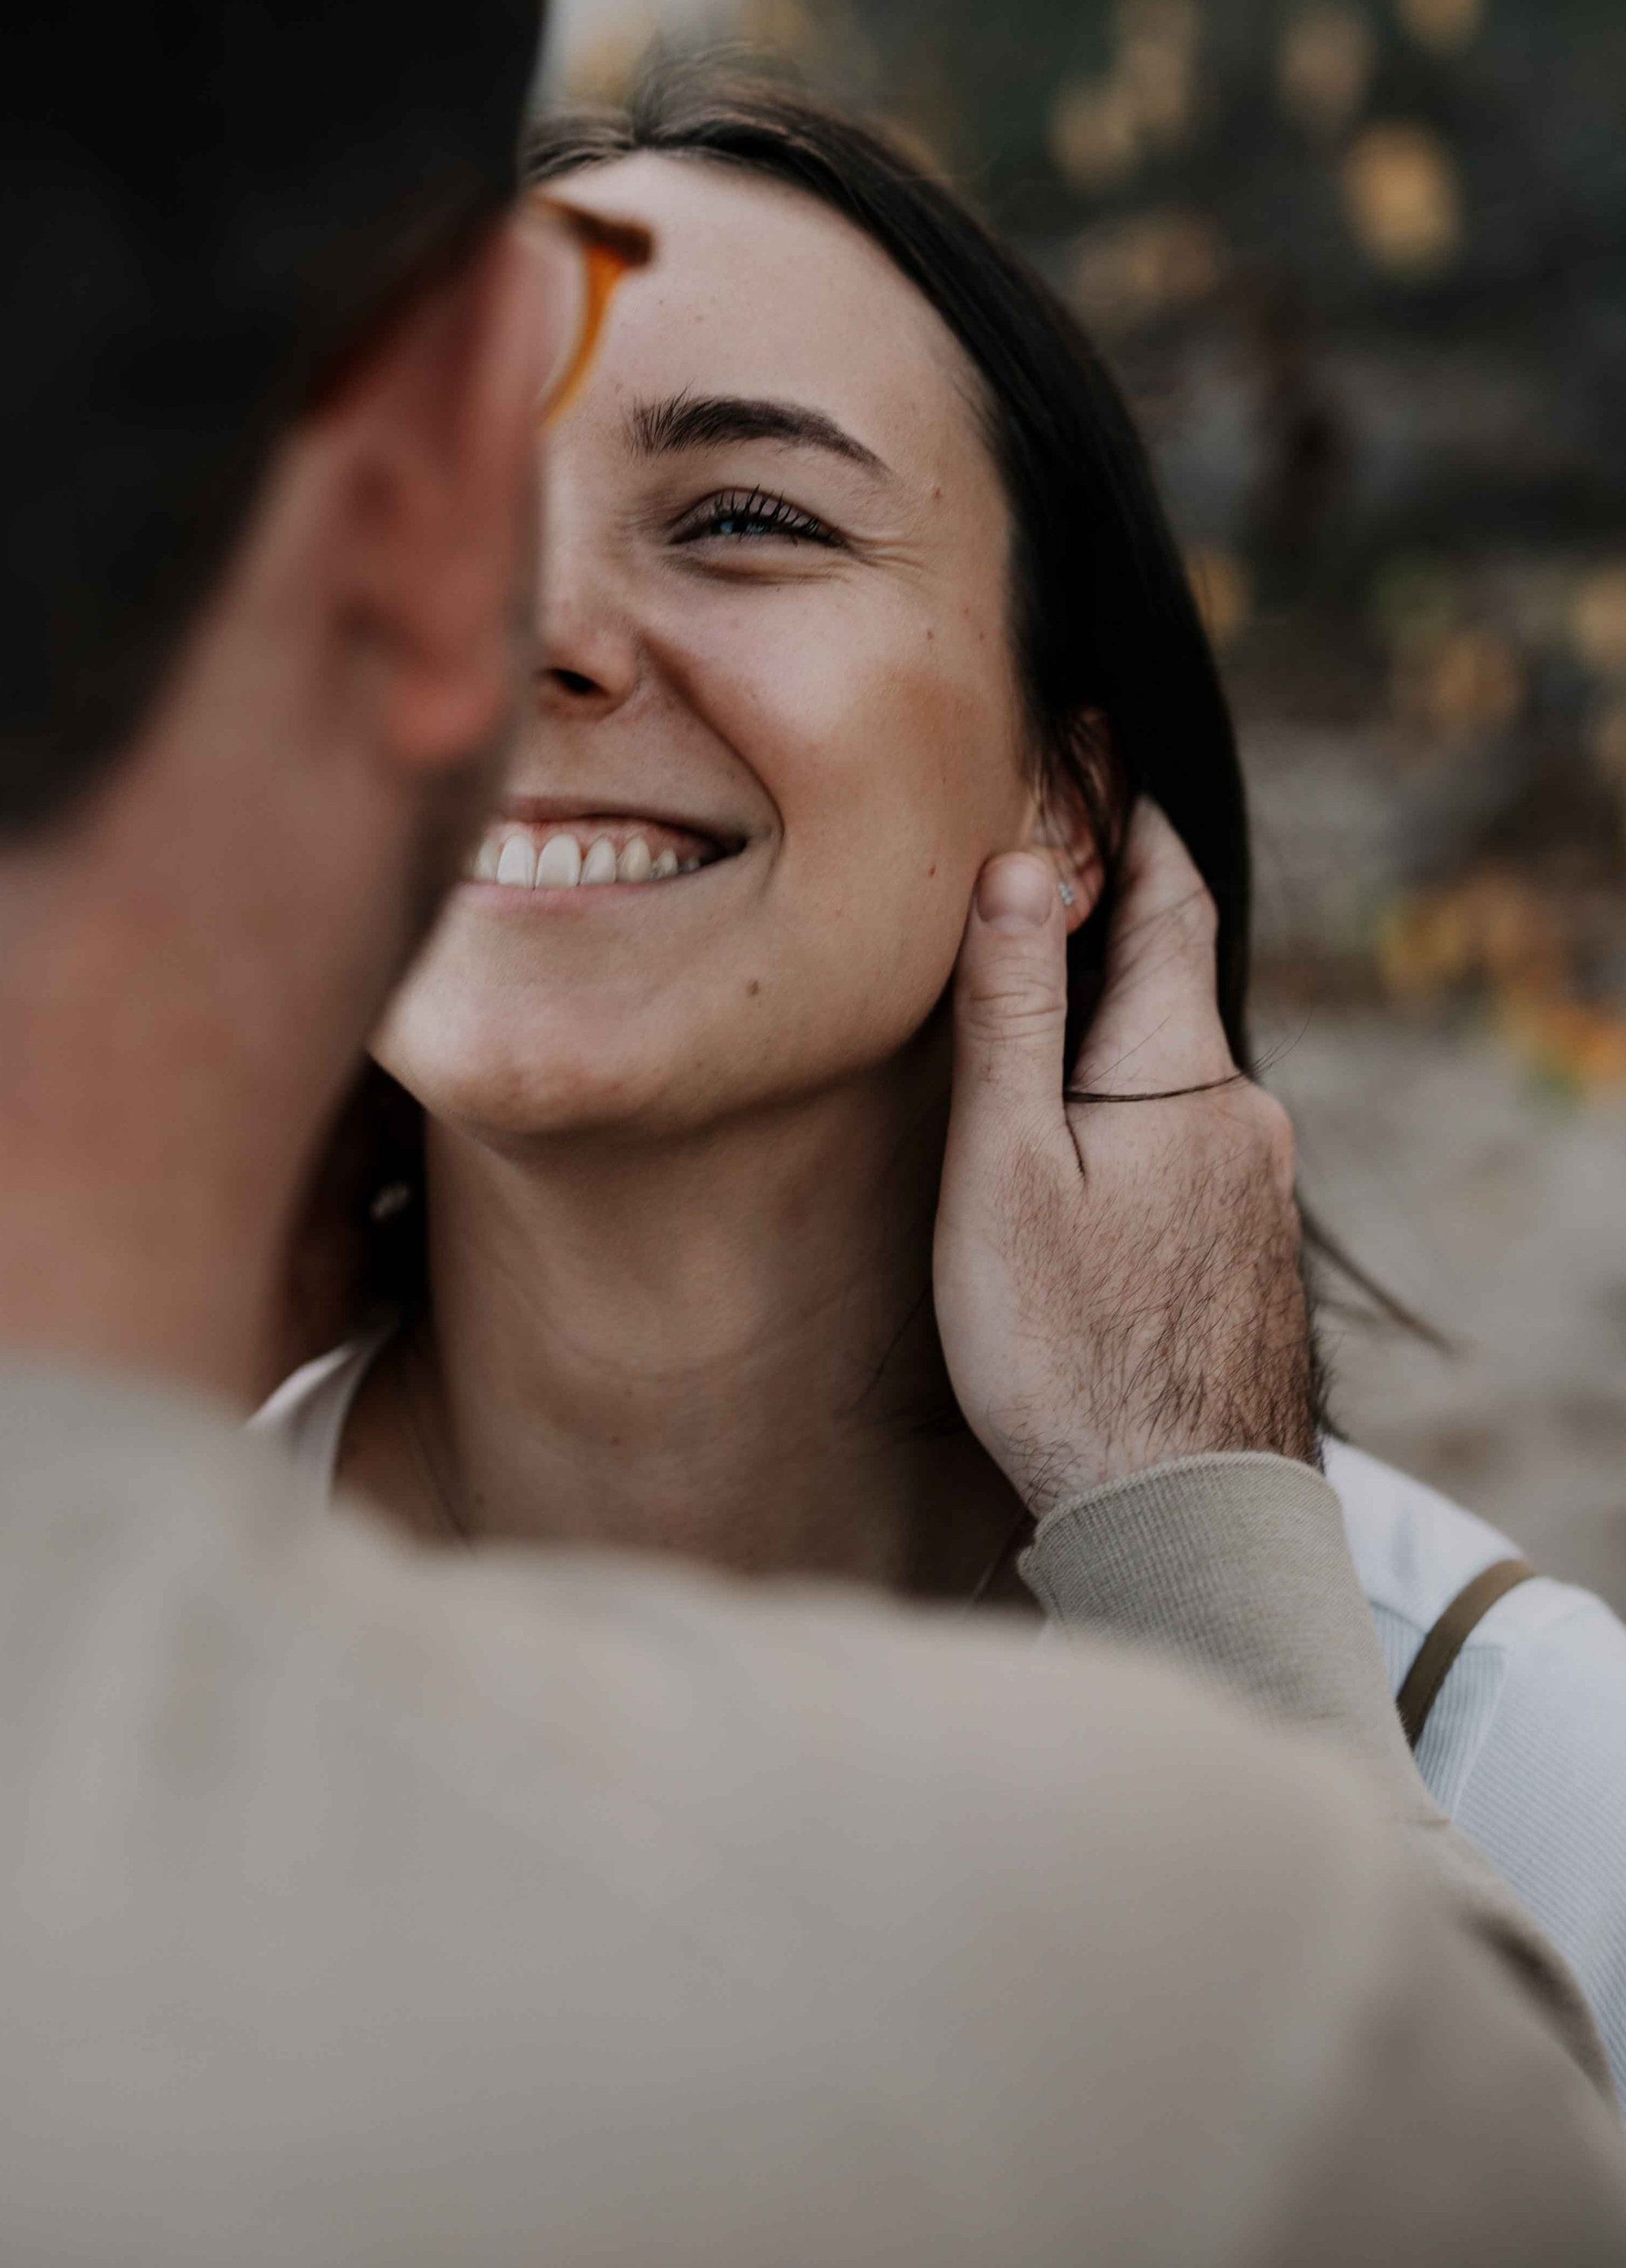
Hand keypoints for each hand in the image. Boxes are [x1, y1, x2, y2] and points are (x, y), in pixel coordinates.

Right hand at [933, 798, 1313, 1516]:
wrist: (1177, 1509)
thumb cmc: (1067, 1345)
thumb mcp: (1006, 1168)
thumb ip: (1013, 1014)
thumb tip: (1023, 865)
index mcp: (1184, 1071)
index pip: (1173, 905)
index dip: (1138, 828)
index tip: (1106, 759)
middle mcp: (1247, 1114)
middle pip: (1172, 991)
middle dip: (1109, 939)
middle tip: (1035, 886)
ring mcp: (1260, 1188)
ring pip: (1178, 1077)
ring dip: (1116, 1043)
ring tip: (1037, 1033)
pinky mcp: (1251, 1251)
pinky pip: (1189, 1145)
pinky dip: (1134, 1118)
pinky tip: (1082, 1163)